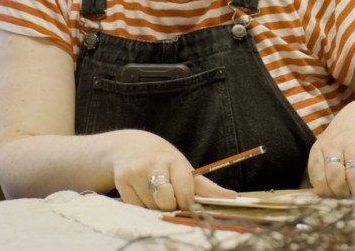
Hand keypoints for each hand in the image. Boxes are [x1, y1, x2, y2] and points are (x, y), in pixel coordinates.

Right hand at [107, 130, 235, 210]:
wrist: (130, 147)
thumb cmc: (164, 160)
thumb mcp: (185, 168)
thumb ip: (208, 186)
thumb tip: (233, 197)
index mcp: (175, 160)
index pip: (184, 192)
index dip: (186, 202)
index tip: (185, 200)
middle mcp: (154, 164)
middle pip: (166, 202)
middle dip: (169, 204)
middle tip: (168, 193)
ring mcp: (136, 172)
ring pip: (150, 207)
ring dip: (154, 205)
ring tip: (154, 189)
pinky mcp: (121, 181)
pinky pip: (135, 206)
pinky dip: (140, 204)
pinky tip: (141, 190)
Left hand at [307, 96, 354, 197]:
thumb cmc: (344, 139)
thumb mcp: (328, 150)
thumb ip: (326, 171)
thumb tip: (331, 201)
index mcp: (317, 151)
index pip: (318, 182)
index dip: (328, 194)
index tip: (337, 197)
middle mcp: (329, 147)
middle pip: (332, 181)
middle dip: (343, 194)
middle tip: (349, 194)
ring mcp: (345, 143)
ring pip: (347, 176)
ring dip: (354, 189)